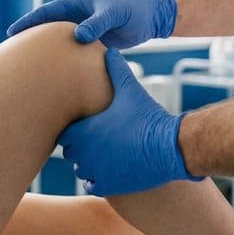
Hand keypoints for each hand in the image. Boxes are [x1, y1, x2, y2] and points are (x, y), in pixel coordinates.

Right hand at [7, 0, 176, 48]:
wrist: (151, 18)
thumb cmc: (133, 11)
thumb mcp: (114, 14)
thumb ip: (96, 24)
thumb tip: (77, 36)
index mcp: (77, 5)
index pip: (46, 13)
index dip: (28, 22)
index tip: (12, 32)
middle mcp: (76, 17)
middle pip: (47, 28)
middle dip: (30, 37)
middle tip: (11, 50)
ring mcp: (83, 30)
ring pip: (58, 41)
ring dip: (44, 50)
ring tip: (27, 64)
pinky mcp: (91, 43)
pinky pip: (72, 51)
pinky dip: (62, 60)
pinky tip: (54, 73)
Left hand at [59, 48, 201, 195]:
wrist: (170, 147)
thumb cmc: (147, 116)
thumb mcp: (130, 89)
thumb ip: (116, 69)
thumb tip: (109, 49)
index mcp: (83, 130)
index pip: (63, 133)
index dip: (72, 129)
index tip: (84, 126)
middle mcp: (83, 152)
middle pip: (70, 152)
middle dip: (79, 147)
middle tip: (94, 140)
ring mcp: (95, 170)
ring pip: (80, 169)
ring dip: (87, 164)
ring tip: (103, 155)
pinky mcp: (108, 185)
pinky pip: (91, 185)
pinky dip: (96, 180)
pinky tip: (108, 171)